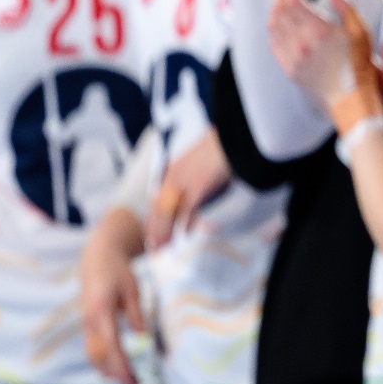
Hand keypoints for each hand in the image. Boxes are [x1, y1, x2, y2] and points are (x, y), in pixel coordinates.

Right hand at [80, 208, 146, 383]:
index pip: (111, 344)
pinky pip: (92, 349)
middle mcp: (89, 320)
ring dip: (109, 371)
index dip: (121, 364)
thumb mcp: (132, 289)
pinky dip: (104, 362)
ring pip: (93, 355)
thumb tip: (143, 337)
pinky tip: (118, 370)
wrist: (96, 259)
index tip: (132, 379)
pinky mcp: (87, 326)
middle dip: (116, 374)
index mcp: (101, 310)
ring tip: (129, 383)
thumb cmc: (118, 272)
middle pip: (99, 356)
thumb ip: (136, 313)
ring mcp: (86, 324)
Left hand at [146, 130, 231, 248]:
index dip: (154, 218)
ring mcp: (185, 181)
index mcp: (173, 171)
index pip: (158, 200)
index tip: (152, 233)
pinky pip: (188, 209)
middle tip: (152, 246)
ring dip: (165, 230)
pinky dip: (185, 223)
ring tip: (162, 246)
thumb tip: (197, 188)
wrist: (230, 137)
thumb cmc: (220, 148)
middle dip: (155, 228)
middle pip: (160, 208)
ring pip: (169, 211)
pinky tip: (184, 233)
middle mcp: (174, 177)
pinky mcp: (198, 186)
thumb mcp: (199, 162)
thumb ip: (193, 176)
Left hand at [267, 0, 359, 106]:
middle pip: (279, 10)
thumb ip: (346, 7)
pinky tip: (279, 22)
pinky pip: (273, 43)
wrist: (351, 101)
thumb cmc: (360, 66)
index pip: (293, 0)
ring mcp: (293, 58)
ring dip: (274, 8)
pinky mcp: (289, 69)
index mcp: (319, 31)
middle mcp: (302, 44)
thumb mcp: (361, 32)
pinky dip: (273, 28)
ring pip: (273, 26)